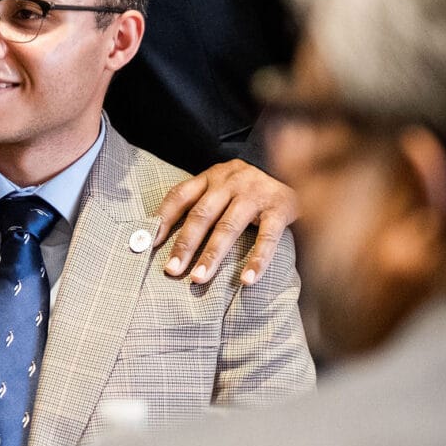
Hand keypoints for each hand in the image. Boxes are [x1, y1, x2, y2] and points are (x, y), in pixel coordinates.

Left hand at [154, 159, 297, 284]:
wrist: (296, 165)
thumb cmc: (248, 187)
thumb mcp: (221, 185)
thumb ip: (197, 204)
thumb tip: (159, 235)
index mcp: (211, 177)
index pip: (180, 196)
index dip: (162, 218)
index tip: (149, 244)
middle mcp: (230, 183)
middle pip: (202, 215)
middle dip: (184, 244)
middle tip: (172, 270)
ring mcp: (255, 194)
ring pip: (228, 227)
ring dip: (212, 255)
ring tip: (198, 279)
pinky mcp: (279, 208)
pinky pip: (267, 237)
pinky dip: (257, 260)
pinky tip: (246, 280)